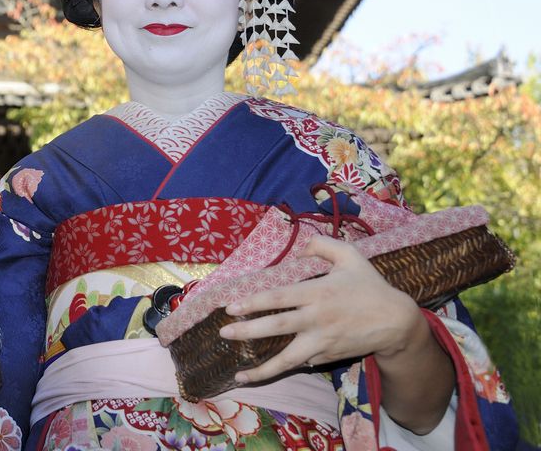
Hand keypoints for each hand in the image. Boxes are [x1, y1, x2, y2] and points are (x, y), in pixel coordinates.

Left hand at [218, 235, 423, 384]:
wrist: (397, 323)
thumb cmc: (370, 286)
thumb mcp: (350, 255)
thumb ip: (322, 245)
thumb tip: (298, 249)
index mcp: (317, 293)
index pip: (278, 298)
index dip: (252, 303)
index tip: (230, 307)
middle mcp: (316, 319)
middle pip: (276, 328)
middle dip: (247, 332)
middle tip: (224, 334)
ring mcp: (322, 342)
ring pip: (287, 359)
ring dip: (261, 369)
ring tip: (239, 376)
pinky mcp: (328, 357)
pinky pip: (302, 362)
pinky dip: (284, 367)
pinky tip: (265, 371)